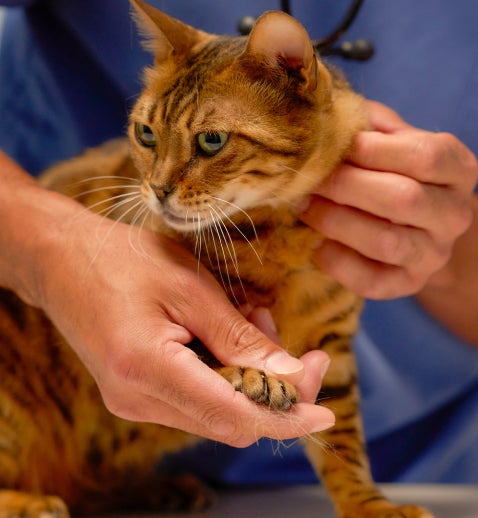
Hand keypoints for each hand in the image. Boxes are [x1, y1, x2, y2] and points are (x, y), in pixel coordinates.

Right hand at [0, 153, 333, 445]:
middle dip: (274, 392)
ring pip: (216, 411)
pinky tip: (228, 334)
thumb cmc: (123, 259)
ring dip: (248, 377)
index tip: (325, 413)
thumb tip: (290, 376)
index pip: (235, 416)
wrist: (62, 259)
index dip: (286, 417)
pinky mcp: (134, 393)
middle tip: (296, 347)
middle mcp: (136, 399)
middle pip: (230, 421)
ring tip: (255, 320)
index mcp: (146, 368)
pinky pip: (196, 398)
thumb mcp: (190, 286)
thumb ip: (238, 337)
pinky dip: (225, 374)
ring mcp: (132, 401)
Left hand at [301, 100, 477, 298]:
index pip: (425, 156)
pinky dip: (337, 261)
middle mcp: (454, 215)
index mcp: (457, 169)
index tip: (334, 146)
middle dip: (345, 187)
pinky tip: (316, 243)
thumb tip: (329, 116)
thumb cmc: (394, 174)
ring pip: (386, 242)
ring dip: (336, 222)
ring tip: (305, 207)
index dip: (373, 150)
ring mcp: (433, 255)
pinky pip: (371, 281)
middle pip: (403, 199)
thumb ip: (370, 125)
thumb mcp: (392, 142)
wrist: (414, 229)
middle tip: (308, 179)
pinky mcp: (408, 284)